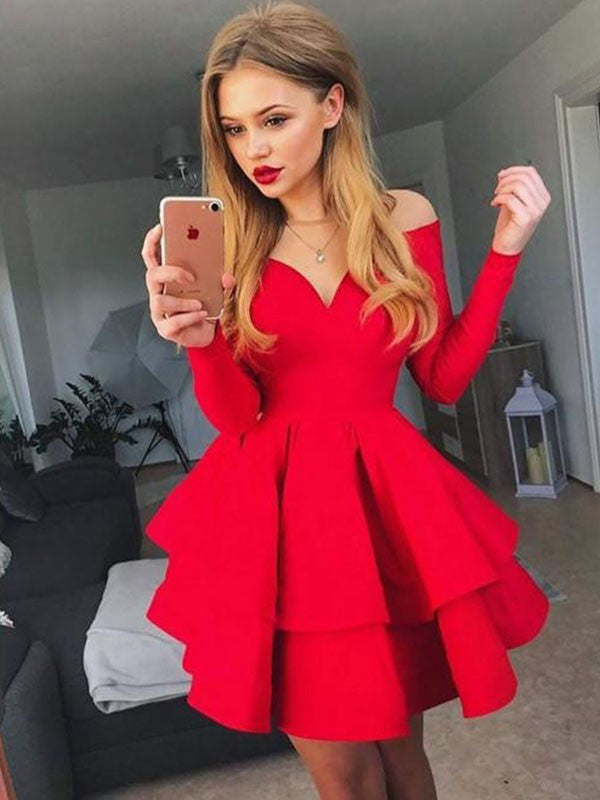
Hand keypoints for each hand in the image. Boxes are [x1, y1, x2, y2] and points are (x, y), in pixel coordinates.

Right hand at [140, 222, 235, 348]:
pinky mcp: (165, 329)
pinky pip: (172, 322)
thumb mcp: (217, 291)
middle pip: (153, 275)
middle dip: (171, 272)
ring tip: (199, 303)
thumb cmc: (206, 307)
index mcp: (167, 279)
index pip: (151, 256)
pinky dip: (189, 317)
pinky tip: (201, 314)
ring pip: (160, 301)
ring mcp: (159, 312)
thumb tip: (226, 277)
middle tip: (190, 277)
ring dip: (182, 301)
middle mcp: (159, 293)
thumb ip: (223, 282)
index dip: (152, 242)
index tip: (161, 228)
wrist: (208, 334)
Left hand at [490, 165, 550, 254]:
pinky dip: (498, 199)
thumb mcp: (514, 200)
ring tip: (497, 196)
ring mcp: (535, 210)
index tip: (502, 175)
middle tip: (498, 188)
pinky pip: (510, 199)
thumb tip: (506, 172)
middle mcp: (541, 203)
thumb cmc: (510, 226)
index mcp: (542, 196)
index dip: (513, 170)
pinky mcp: (525, 217)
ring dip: (502, 189)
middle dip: (506, 179)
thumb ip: (514, 186)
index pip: (531, 172)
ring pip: (518, 186)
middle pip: (524, 177)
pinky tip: (495, 204)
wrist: (507, 246)